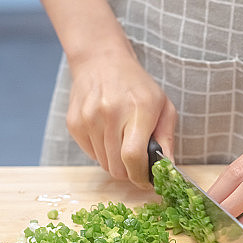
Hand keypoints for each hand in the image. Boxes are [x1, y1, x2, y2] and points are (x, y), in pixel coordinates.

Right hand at [66, 47, 175, 186]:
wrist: (101, 61)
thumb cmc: (137, 86)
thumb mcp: (163, 106)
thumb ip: (167, 139)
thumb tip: (168, 170)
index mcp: (138, 109)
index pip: (133, 156)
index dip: (140, 176)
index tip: (146, 181)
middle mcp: (110, 113)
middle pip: (117, 166)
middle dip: (129, 173)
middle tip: (137, 165)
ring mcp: (89, 118)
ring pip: (103, 164)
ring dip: (115, 162)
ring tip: (122, 142)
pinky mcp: (74, 123)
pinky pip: (90, 155)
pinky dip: (101, 153)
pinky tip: (108, 135)